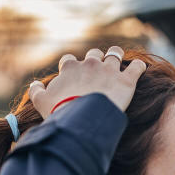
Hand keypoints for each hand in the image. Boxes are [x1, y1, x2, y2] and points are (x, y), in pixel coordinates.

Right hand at [28, 46, 146, 117]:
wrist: (83, 120)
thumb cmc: (60, 112)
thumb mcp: (40, 102)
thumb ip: (36, 91)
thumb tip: (35, 85)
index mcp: (71, 68)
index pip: (69, 60)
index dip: (71, 66)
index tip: (73, 75)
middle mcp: (91, 63)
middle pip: (94, 53)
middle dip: (96, 59)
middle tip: (98, 70)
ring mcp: (110, 70)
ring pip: (116, 53)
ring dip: (117, 56)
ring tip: (118, 64)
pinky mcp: (126, 80)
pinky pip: (137, 67)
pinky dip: (139, 68)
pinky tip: (139, 70)